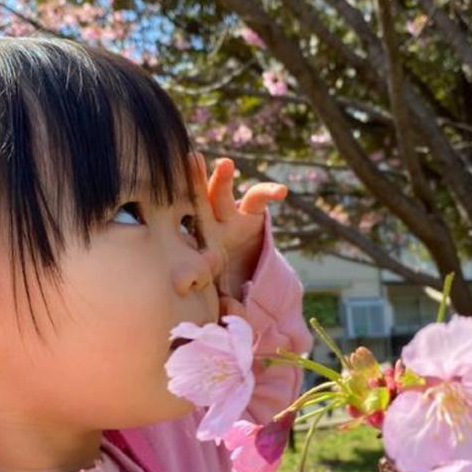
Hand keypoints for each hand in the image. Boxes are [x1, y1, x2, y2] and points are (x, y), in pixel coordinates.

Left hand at [188, 152, 286, 301]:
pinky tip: (282, 192)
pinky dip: (268, 192)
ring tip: (226, 164)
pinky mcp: (250, 214)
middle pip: (199, 206)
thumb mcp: (224, 301)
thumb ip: (227, 307)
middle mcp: (209, 229)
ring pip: (221, 196)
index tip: (192, 234)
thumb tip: (229, 308)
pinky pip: (257, 199)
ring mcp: (228, 219)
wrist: (242, 276)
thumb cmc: (226, 289)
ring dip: (222, 179)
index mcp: (197, 250)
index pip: (190, 240)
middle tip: (189, 163)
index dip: (189, 235)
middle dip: (194, 185)